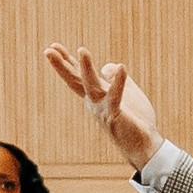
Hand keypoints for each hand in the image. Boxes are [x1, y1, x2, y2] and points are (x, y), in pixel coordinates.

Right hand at [43, 45, 163, 171]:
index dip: (66, 61)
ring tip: (82, 51)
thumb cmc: (134, 121)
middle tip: (47, 50)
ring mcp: (103, 110)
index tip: (53, 46)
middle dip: (62, 66)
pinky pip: (115, 97)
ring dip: (86, 69)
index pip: (78, 76)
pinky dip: (118, 83)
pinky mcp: (115, 116)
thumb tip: (108, 66)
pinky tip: (121, 68)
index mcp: (96, 96)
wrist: (144, 146)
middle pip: (75, 81)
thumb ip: (115, 79)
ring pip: (91, 87)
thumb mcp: (127, 92)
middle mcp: (95, 103)